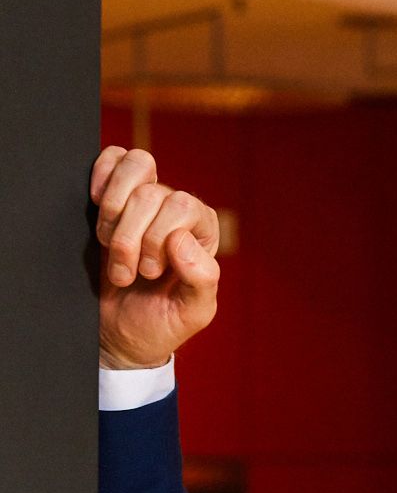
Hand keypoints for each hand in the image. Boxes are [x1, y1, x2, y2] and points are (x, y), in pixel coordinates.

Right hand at [92, 145, 221, 370]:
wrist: (120, 334)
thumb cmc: (161, 322)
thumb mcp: (192, 312)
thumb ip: (202, 280)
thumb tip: (181, 240)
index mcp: (203, 232)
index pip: (181, 205)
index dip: (156, 239)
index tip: (149, 273)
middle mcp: (177, 209)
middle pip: (150, 193)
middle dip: (129, 238)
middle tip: (128, 273)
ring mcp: (145, 199)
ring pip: (134, 168)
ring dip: (112, 214)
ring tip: (110, 248)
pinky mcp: (113, 194)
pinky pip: (112, 158)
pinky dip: (100, 179)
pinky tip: (97, 208)